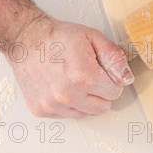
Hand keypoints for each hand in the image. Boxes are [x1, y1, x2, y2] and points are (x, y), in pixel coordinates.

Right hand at [7, 15, 133, 117]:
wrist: (25, 39)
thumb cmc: (58, 37)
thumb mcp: (93, 37)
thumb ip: (114, 58)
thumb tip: (127, 78)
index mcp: (83, 77)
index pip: (115, 93)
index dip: (111, 80)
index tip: (101, 70)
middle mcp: (67, 95)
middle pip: (102, 107)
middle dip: (101, 92)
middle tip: (90, 76)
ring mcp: (52, 105)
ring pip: (85, 114)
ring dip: (85, 100)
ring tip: (74, 80)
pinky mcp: (41, 110)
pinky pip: (67, 115)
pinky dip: (69, 104)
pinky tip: (62, 86)